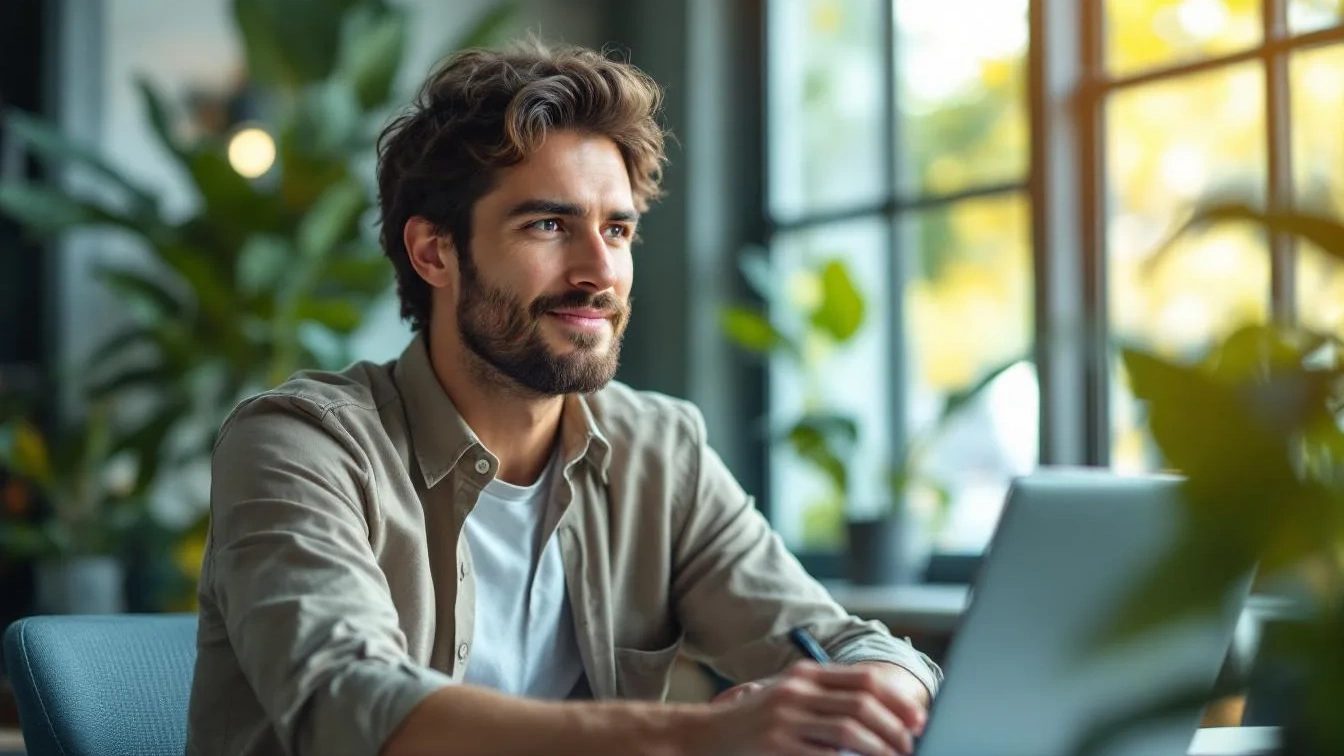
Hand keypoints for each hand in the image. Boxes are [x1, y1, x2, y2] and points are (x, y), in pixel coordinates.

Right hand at [693, 661, 926, 755]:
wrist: (706, 735)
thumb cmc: (756, 720)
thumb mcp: (790, 696)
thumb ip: (828, 698)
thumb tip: (879, 713)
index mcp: (805, 674)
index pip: (864, 679)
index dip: (897, 700)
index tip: (917, 720)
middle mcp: (797, 691)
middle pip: (862, 704)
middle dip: (896, 727)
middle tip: (912, 745)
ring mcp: (786, 718)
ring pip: (850, 730)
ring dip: (881, 747)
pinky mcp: (778, 746)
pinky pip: (826, 755)